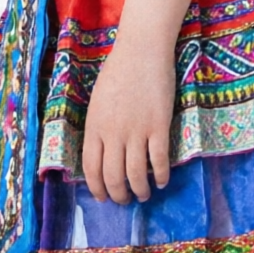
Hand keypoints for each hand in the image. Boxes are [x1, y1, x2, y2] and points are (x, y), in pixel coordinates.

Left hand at [82, 33, 177, 204]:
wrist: (141, 52)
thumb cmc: (118, 72)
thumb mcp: (98, 102)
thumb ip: (99, 128)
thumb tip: (104, 153)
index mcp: (95, 127)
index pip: (91, 168)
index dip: (97, 187)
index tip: (103, 198)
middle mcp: (113, 133)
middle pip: (113, 176)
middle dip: (119, 194)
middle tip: (125, 200)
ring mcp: (136, 131)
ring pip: (136, 174)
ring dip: (140, 190)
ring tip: (144, 195)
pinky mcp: (158, 126)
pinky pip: (159, 160)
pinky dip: (161, 175)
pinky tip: (163, 181)